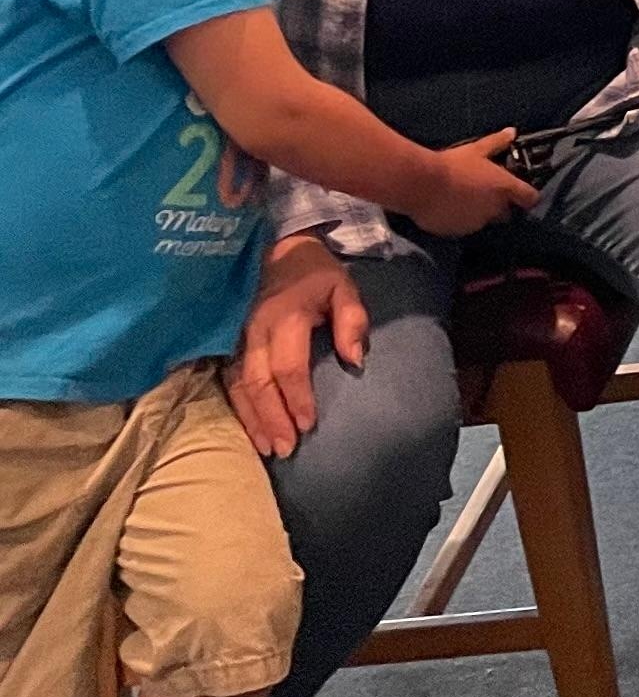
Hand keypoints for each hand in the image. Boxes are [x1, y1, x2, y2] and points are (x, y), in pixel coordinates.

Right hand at [229, 239, 367, 456]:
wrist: (276, 247)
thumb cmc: (315, 273)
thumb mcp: (344, 287)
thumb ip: (353, 321)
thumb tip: (356, 361)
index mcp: (285, 317)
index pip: (289, 367)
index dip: (297, 398)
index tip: (308, 425)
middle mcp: (253, 330)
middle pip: (259, 382)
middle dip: (271, 418)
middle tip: (284, 450)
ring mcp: (234, 337)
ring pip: (238, 386)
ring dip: (251, 419)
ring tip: (265, 448)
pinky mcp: (225, 342)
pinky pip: (227, 380)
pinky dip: (238, 407)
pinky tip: (247, 428)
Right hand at [414, 130, 535, 237]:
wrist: (422, 185)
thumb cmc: (452, 165)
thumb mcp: (476, 150)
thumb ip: (496, 143)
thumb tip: (511, 132)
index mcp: (504, 188)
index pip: (530, 198)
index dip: (528, 196)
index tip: (522, 193)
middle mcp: (495, 209)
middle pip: (506, 213)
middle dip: (500, 206)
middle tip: (485, 193)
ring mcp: (476, 223)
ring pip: (483, 221)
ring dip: (479, 213)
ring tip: (463, 199)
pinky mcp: (457, 232)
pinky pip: (463, 227)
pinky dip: (460, 221)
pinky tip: (449, 209)